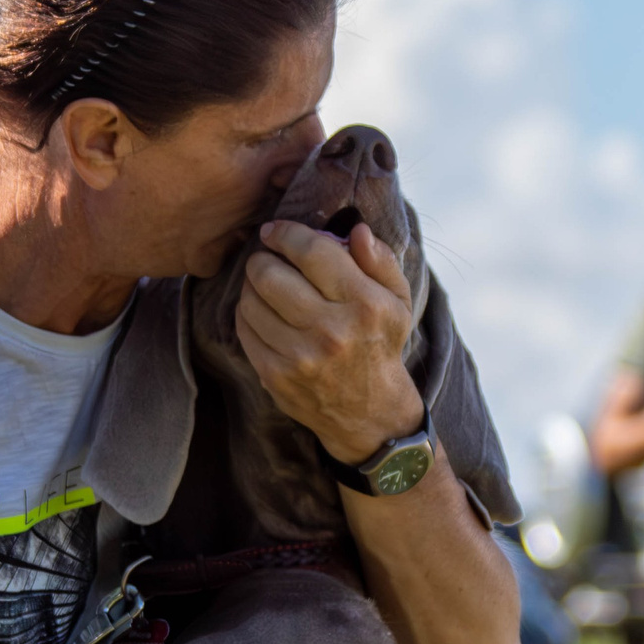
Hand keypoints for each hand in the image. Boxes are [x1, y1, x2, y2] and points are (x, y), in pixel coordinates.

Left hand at [237, 220, 426, 465]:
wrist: (370, 413)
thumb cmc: (380, 345)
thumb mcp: (398, 302)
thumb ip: (381, 261)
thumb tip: (356, 229)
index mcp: (364, 304)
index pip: (312, 251)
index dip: (286, 233)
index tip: (274, 230)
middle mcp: (331, 330)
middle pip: (271, 274)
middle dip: (262, 258)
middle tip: (267, 258)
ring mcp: (300, 356)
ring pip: (251, 300)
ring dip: (252, 284)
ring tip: (264, 283)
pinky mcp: (276, 375)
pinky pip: (245, 327)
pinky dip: (247, 312)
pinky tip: (261, 310)